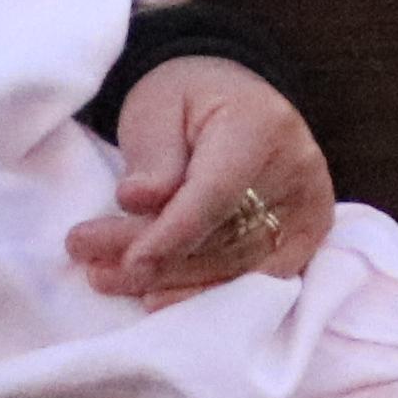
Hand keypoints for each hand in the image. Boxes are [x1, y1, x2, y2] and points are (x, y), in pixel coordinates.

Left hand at [67, 58, 337, 300]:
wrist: (234, 100)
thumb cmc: (189, 98)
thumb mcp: (158, 106)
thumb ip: (152, 154)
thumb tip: (136, 200)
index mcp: (262, 126)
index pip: (216, 194)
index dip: (171, 233)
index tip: (126, 260)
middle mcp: (297, 171)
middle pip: (221, 235)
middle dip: (153, 258)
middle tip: (89, 265)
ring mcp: (308, 208)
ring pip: (234, 265)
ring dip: (167, 281)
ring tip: (106, 278)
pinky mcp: (306, 236)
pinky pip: (255, 281)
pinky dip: (203, 293)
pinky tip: (157, 299)